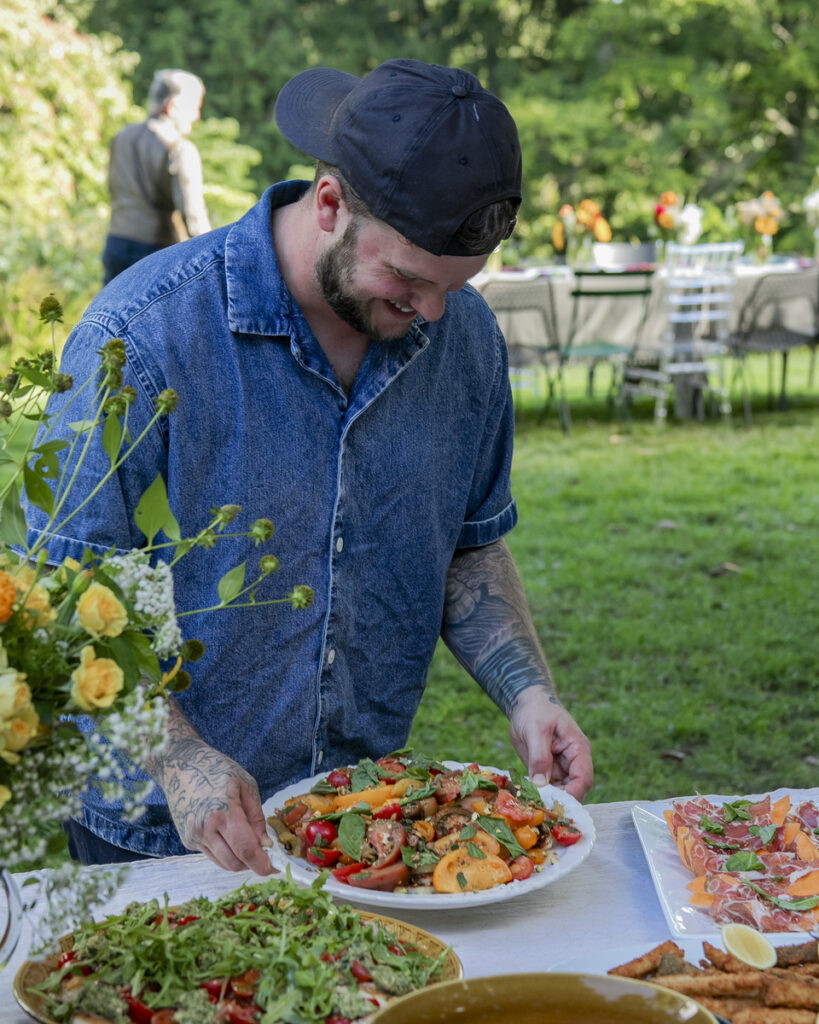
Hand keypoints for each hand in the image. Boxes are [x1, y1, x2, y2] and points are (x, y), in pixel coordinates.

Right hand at [161, 742, 274, 874]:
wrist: (180, 765)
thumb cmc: (216, 769)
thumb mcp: (246, 785)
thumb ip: (257, 817)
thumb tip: (266, 845)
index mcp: (223, 811)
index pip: (245, 849)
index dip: (262, 863)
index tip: (275, 868)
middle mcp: (205, 828)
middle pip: (234, 863)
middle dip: (253, 864)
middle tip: (266, 855)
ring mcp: (194, 836)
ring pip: (223, 863)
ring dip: (240, 861)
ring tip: (249, 844)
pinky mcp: (187, 840)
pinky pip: (213, 856)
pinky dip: (226, 853)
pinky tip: (230, 837)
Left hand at [508, 687, 592, 800]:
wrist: (526, 703)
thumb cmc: (535, 711)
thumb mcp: (535, 730)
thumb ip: (540, 756)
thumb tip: (541, 784)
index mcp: (578, 749)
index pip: (583, 779)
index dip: (573, 794)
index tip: (554, 804)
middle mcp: (574, 761)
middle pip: (575, 790)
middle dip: (560, 801)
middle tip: (539, 808)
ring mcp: (562, 767)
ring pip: (561, 792)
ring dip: (549, 799)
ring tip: (531, 804)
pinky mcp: (550, 770)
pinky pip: (549, 788)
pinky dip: (540, 794)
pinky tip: (528, 797)